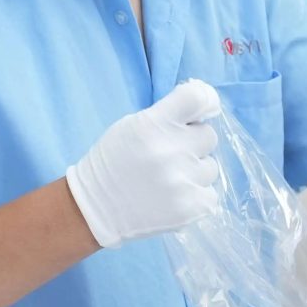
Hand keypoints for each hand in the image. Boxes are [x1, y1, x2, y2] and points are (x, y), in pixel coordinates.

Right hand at [65, 79, 222, 249]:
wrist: (95, 208)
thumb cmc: (114, 162)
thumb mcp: (131, 127)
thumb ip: (165, 116)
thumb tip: (203, 107)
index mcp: (154, 124)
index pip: (198, 98)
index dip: (205, 101)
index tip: (203, 110)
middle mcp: (171, 150)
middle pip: (209, 135)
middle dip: (194, 143)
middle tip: (173, 154)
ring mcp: (183, 180)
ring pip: (210, 167)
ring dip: (194, 172)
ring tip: (169, 180)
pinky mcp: (191, 207)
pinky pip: (210, 194)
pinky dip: (195, 197)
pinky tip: (173, 198)